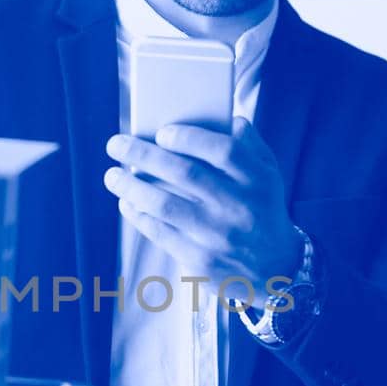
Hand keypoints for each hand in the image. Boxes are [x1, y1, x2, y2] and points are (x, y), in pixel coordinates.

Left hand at [103, 117, 300, 291]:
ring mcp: (217, 235)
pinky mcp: (201, 260)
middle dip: (143, 155)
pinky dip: (139, 217)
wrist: (274, 267)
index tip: (161, 133)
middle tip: (115, 144)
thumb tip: (229, 118)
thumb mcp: (268, 174)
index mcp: (256, 180)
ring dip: (132, 188)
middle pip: (185, 173)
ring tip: (112, 176)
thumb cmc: (262, 210)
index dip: (188, 139)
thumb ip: (249, 145)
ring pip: (165, 205)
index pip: (223, 151)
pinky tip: (126, 203)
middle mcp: (237, 206)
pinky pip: (161, 233)